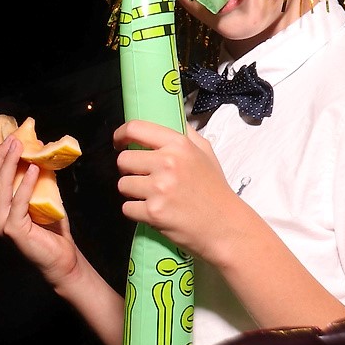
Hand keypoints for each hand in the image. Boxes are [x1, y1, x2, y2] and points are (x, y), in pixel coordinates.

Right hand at [0, 134, 80, 287]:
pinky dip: (25, 183)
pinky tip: (33, 169)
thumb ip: (32, 181)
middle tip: (15, 139)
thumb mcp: (39, 198)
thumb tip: (37, 152)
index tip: (12, 140)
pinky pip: (18, 200)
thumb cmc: (51, 230)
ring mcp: (0, 224)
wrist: (60, 258)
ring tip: (21, 148)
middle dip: (0, 155)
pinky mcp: (13, 229)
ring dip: (10, 163)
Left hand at [111, 118, 246, 262]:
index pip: (136, 128)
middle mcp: (168, 163)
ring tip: (152, 197)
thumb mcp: (206, 153)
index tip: (119, 142)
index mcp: (179, 145)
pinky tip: (153, 212)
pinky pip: (127, 208)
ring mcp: (159, 189)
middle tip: (144, 178)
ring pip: (122, 185)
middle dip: (129, 170)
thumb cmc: (215, 191)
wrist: (225, 227)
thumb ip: (186, 134)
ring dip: (132, 192)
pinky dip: (136, 212)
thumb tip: (168, 117)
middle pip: (123, 160)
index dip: (121, 134)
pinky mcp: (153, 213)